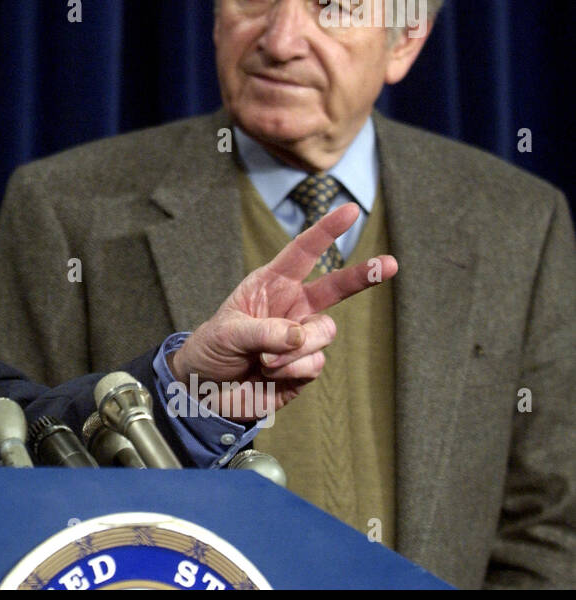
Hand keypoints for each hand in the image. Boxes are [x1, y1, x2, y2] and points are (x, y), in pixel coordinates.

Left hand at [172, 203, 397, 421]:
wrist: (208, 389)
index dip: (326, 231)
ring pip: (324, 331)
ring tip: (264, 360)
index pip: (302, 253)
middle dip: (363, 275)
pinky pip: (315, 362)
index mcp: (271, 284)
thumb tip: (300, 335)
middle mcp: (293, 306)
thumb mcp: (228, 333)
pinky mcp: (307, 365)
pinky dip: (292, 369)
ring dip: (295, 347)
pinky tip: (270, 374)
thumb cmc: (214, 348)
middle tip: (391, 264)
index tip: (351, 210)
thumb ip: (263, 331)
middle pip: (337, 286)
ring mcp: (303, 337)